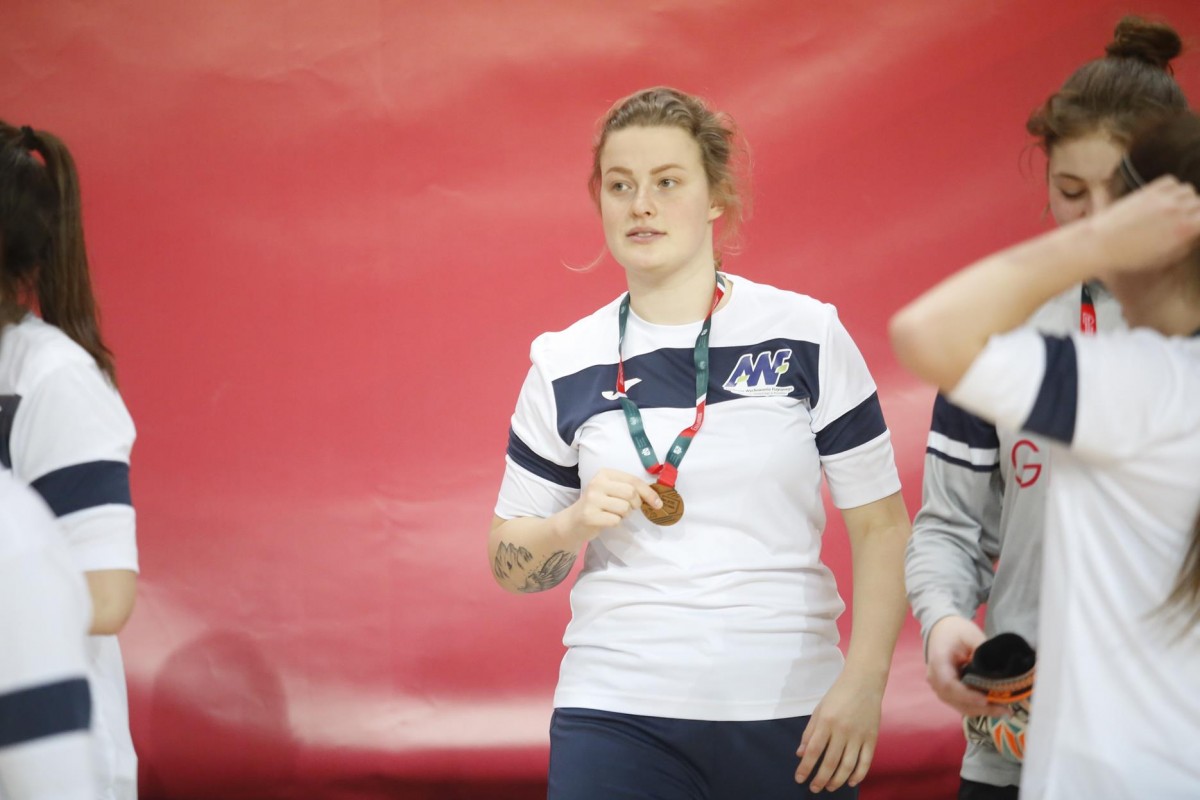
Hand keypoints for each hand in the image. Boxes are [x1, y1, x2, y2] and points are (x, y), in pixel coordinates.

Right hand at [560, 468, 660, 541]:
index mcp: (604, 473)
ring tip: (614, 514)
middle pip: (631, 494)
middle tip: (629, 509)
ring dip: (624, 515)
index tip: (658, 504)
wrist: (573, 522)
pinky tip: (607, 521)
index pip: (633, 481)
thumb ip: (629, 489)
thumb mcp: (611, 490)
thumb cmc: (598, 505)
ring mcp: (592, 499)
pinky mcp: (589, 515)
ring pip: (624, 508)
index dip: (648, 493)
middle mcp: (597, 483)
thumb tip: (655, 498)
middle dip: (635, 504)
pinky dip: (616, 523)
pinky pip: (616, 520)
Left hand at [794, 672, 882, 791]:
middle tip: (814, 789)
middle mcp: (842, 730)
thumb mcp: (819, 710)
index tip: (799, 779)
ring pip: (847, 765)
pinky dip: (858, 775)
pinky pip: (865, 761)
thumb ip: (809, 732)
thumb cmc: (838, 695)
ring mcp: (859, 735)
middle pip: (830, 762)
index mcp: (826, 721)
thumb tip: (800, 754)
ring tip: (829, 787)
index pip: (813, 750)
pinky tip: (850, 782)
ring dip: (837, 780)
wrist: (864, 682)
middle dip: (820, 779)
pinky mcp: (872, 738)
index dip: (805, 767)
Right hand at [925, 615, 1009, 717]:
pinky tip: (993, 706)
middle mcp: (935, 678)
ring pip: (958, 705)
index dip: (967, 696)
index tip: (986, 700)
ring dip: (980, 710)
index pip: (949, 685)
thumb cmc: (956, 630)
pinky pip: (960, 703)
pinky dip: (976, 707)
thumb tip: (999, 671)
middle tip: (1004, 709)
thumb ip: (983, 652)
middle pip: (955, 700)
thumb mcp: (971, 635)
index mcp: (938, 662)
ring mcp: (939, 686)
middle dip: (980, 708)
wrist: (942, 628)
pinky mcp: (947, 691)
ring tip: (1003, 709)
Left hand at [1089, 175, 1199, 277]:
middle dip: (1196, 212)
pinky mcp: (1147, 191)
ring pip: (1188, 190)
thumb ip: (1186, 244)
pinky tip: (1164, 198)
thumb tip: (1196, 235)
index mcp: (1186, 229)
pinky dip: (1172, 187)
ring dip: (1185, 198)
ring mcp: (1162, 198)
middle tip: (1185, 220)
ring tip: (1174, 209)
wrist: (1100, 244)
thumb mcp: (1165, 258)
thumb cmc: (1131, 257)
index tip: (1195, 227)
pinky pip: (1171, 181)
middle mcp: (1178, 210)